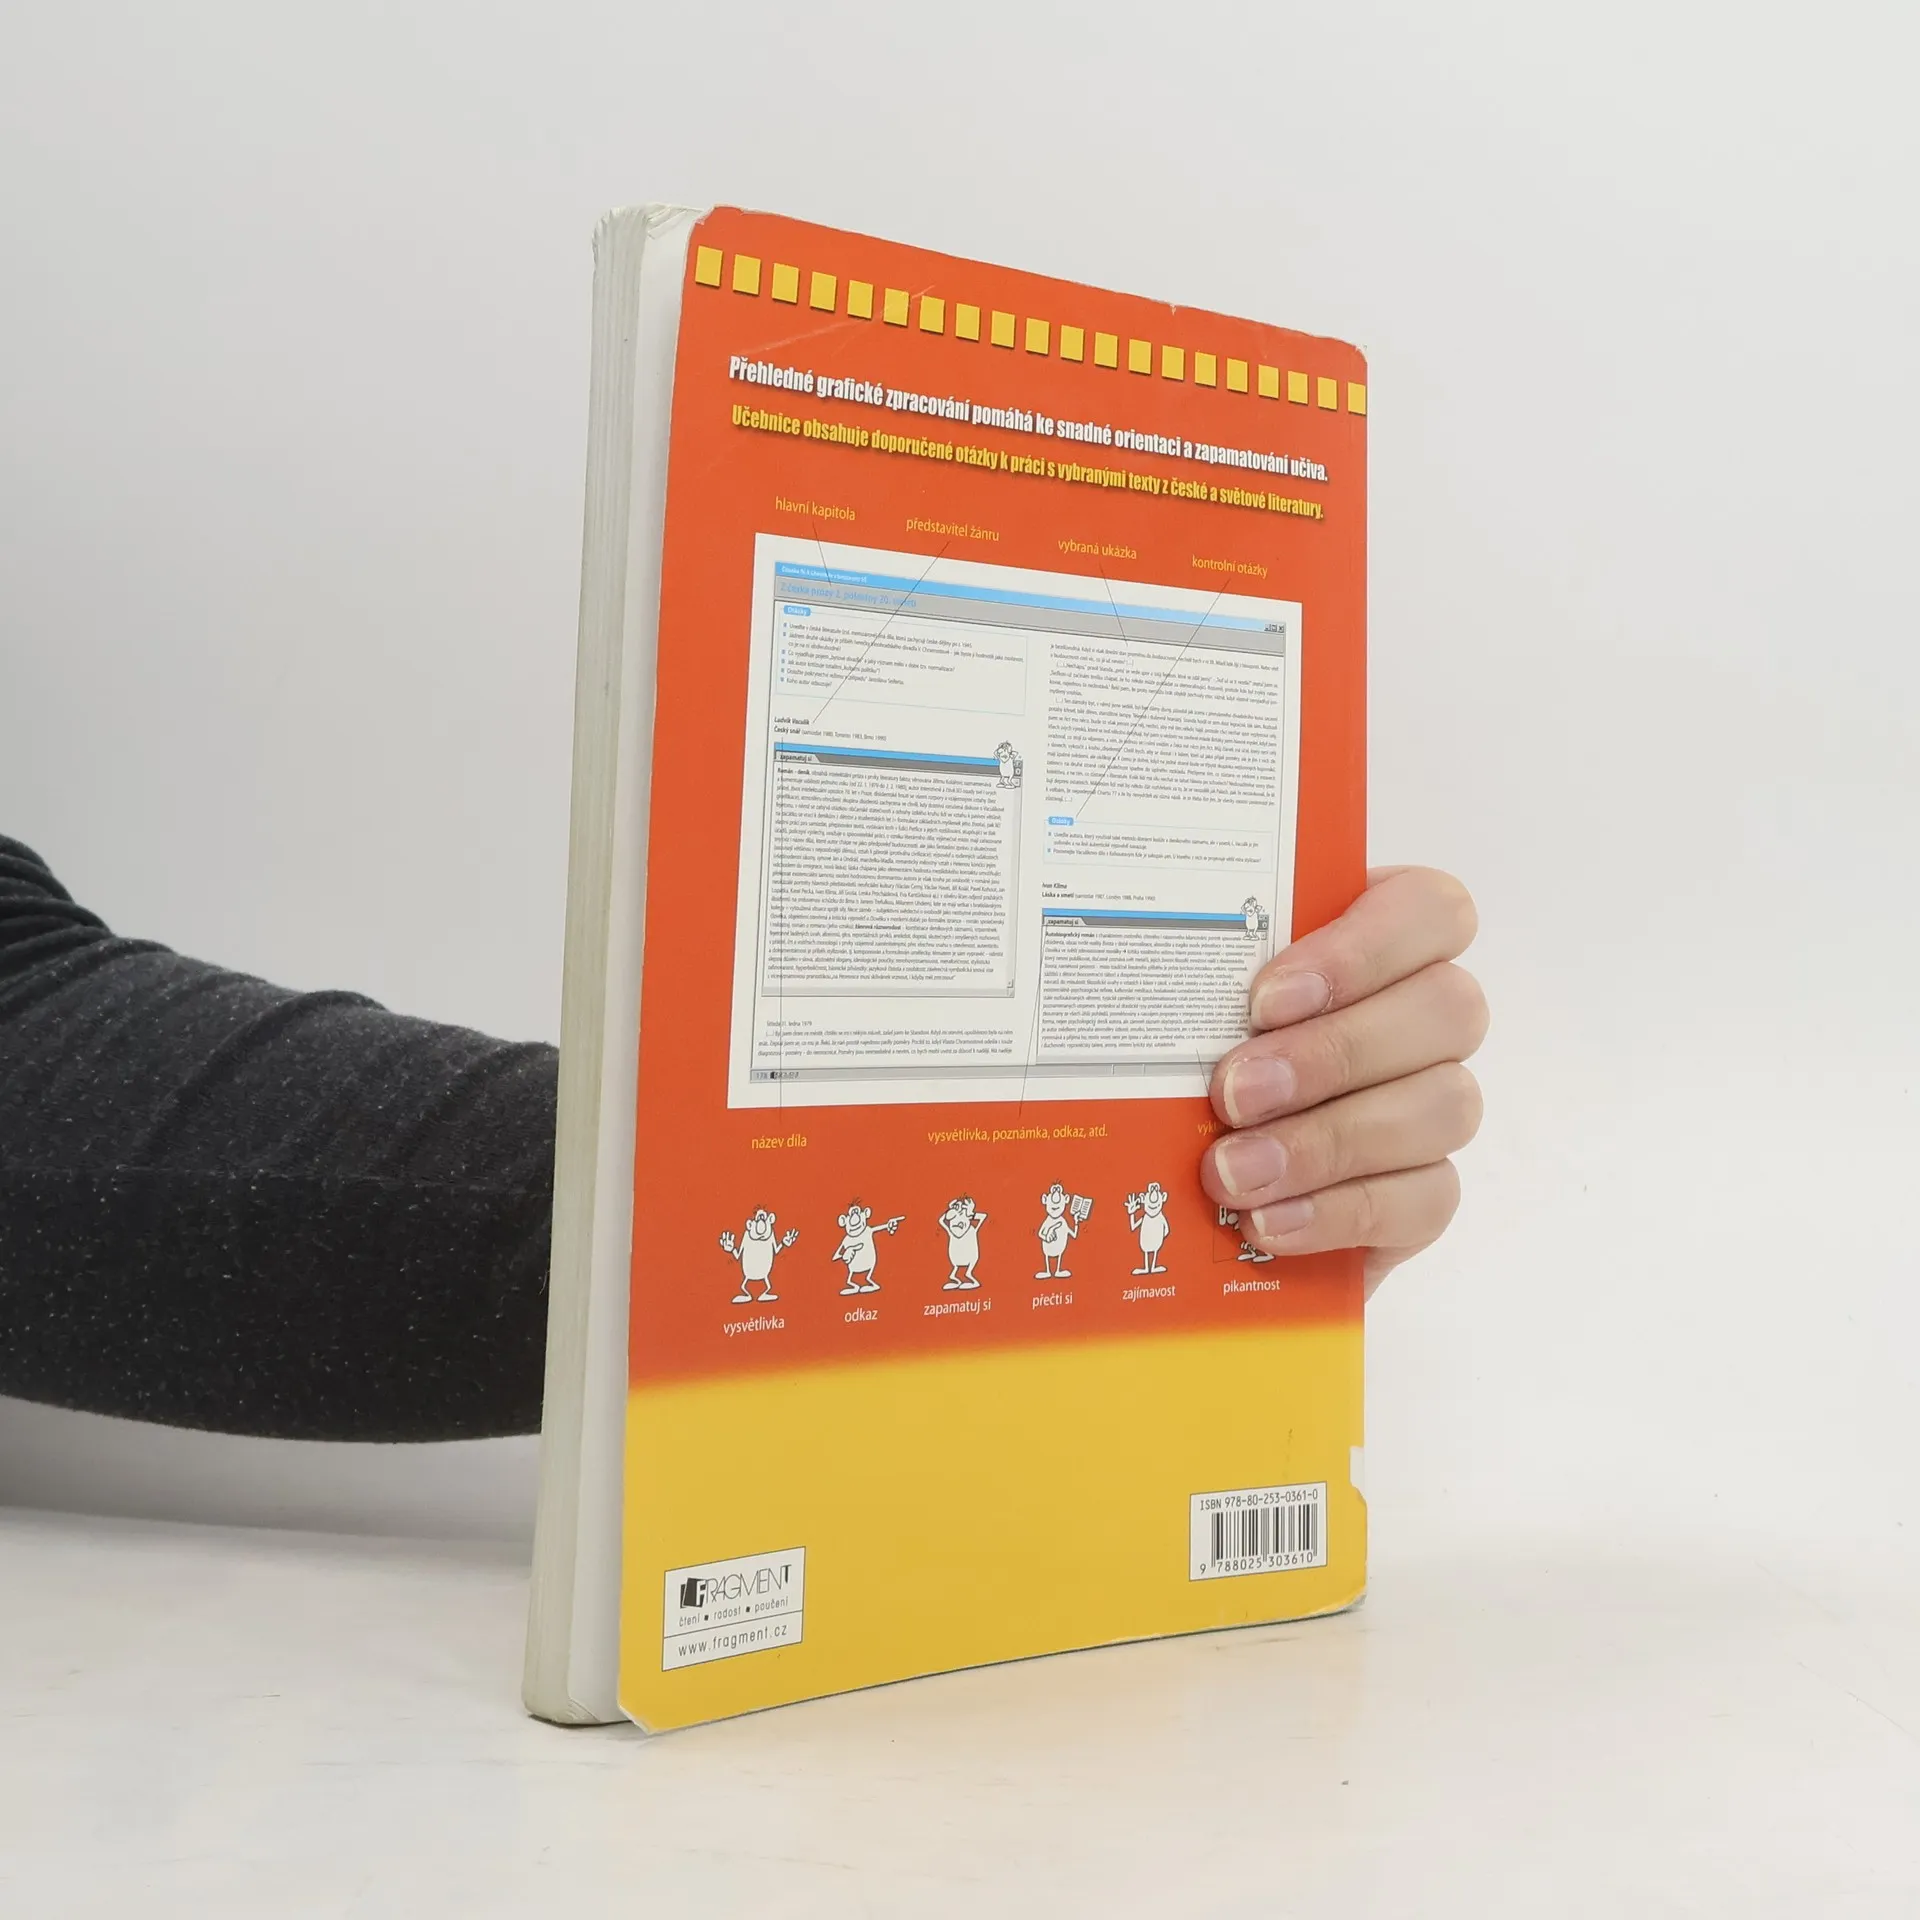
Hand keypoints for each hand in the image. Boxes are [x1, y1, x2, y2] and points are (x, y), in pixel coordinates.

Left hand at [1199, 867, 1485, 1295]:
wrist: (1182, 1184)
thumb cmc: (1186, 1056)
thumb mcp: (1178, 995)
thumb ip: (1184, 966)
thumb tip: (1103, 955)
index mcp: (1380, 939)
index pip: (1431, 909)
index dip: (1362, 949)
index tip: (1264, 998)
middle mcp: (1425, 1017)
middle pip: (1448, 1009)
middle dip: (1331, 1054)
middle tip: (1232, 1094)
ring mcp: (1435, 1105)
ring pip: (1445, 1106)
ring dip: (1329, 1141)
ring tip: (1233, 1171)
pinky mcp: (1424, 1193)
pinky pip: (1426, 1198)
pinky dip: (1339, 1212)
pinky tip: (1267, 1221)